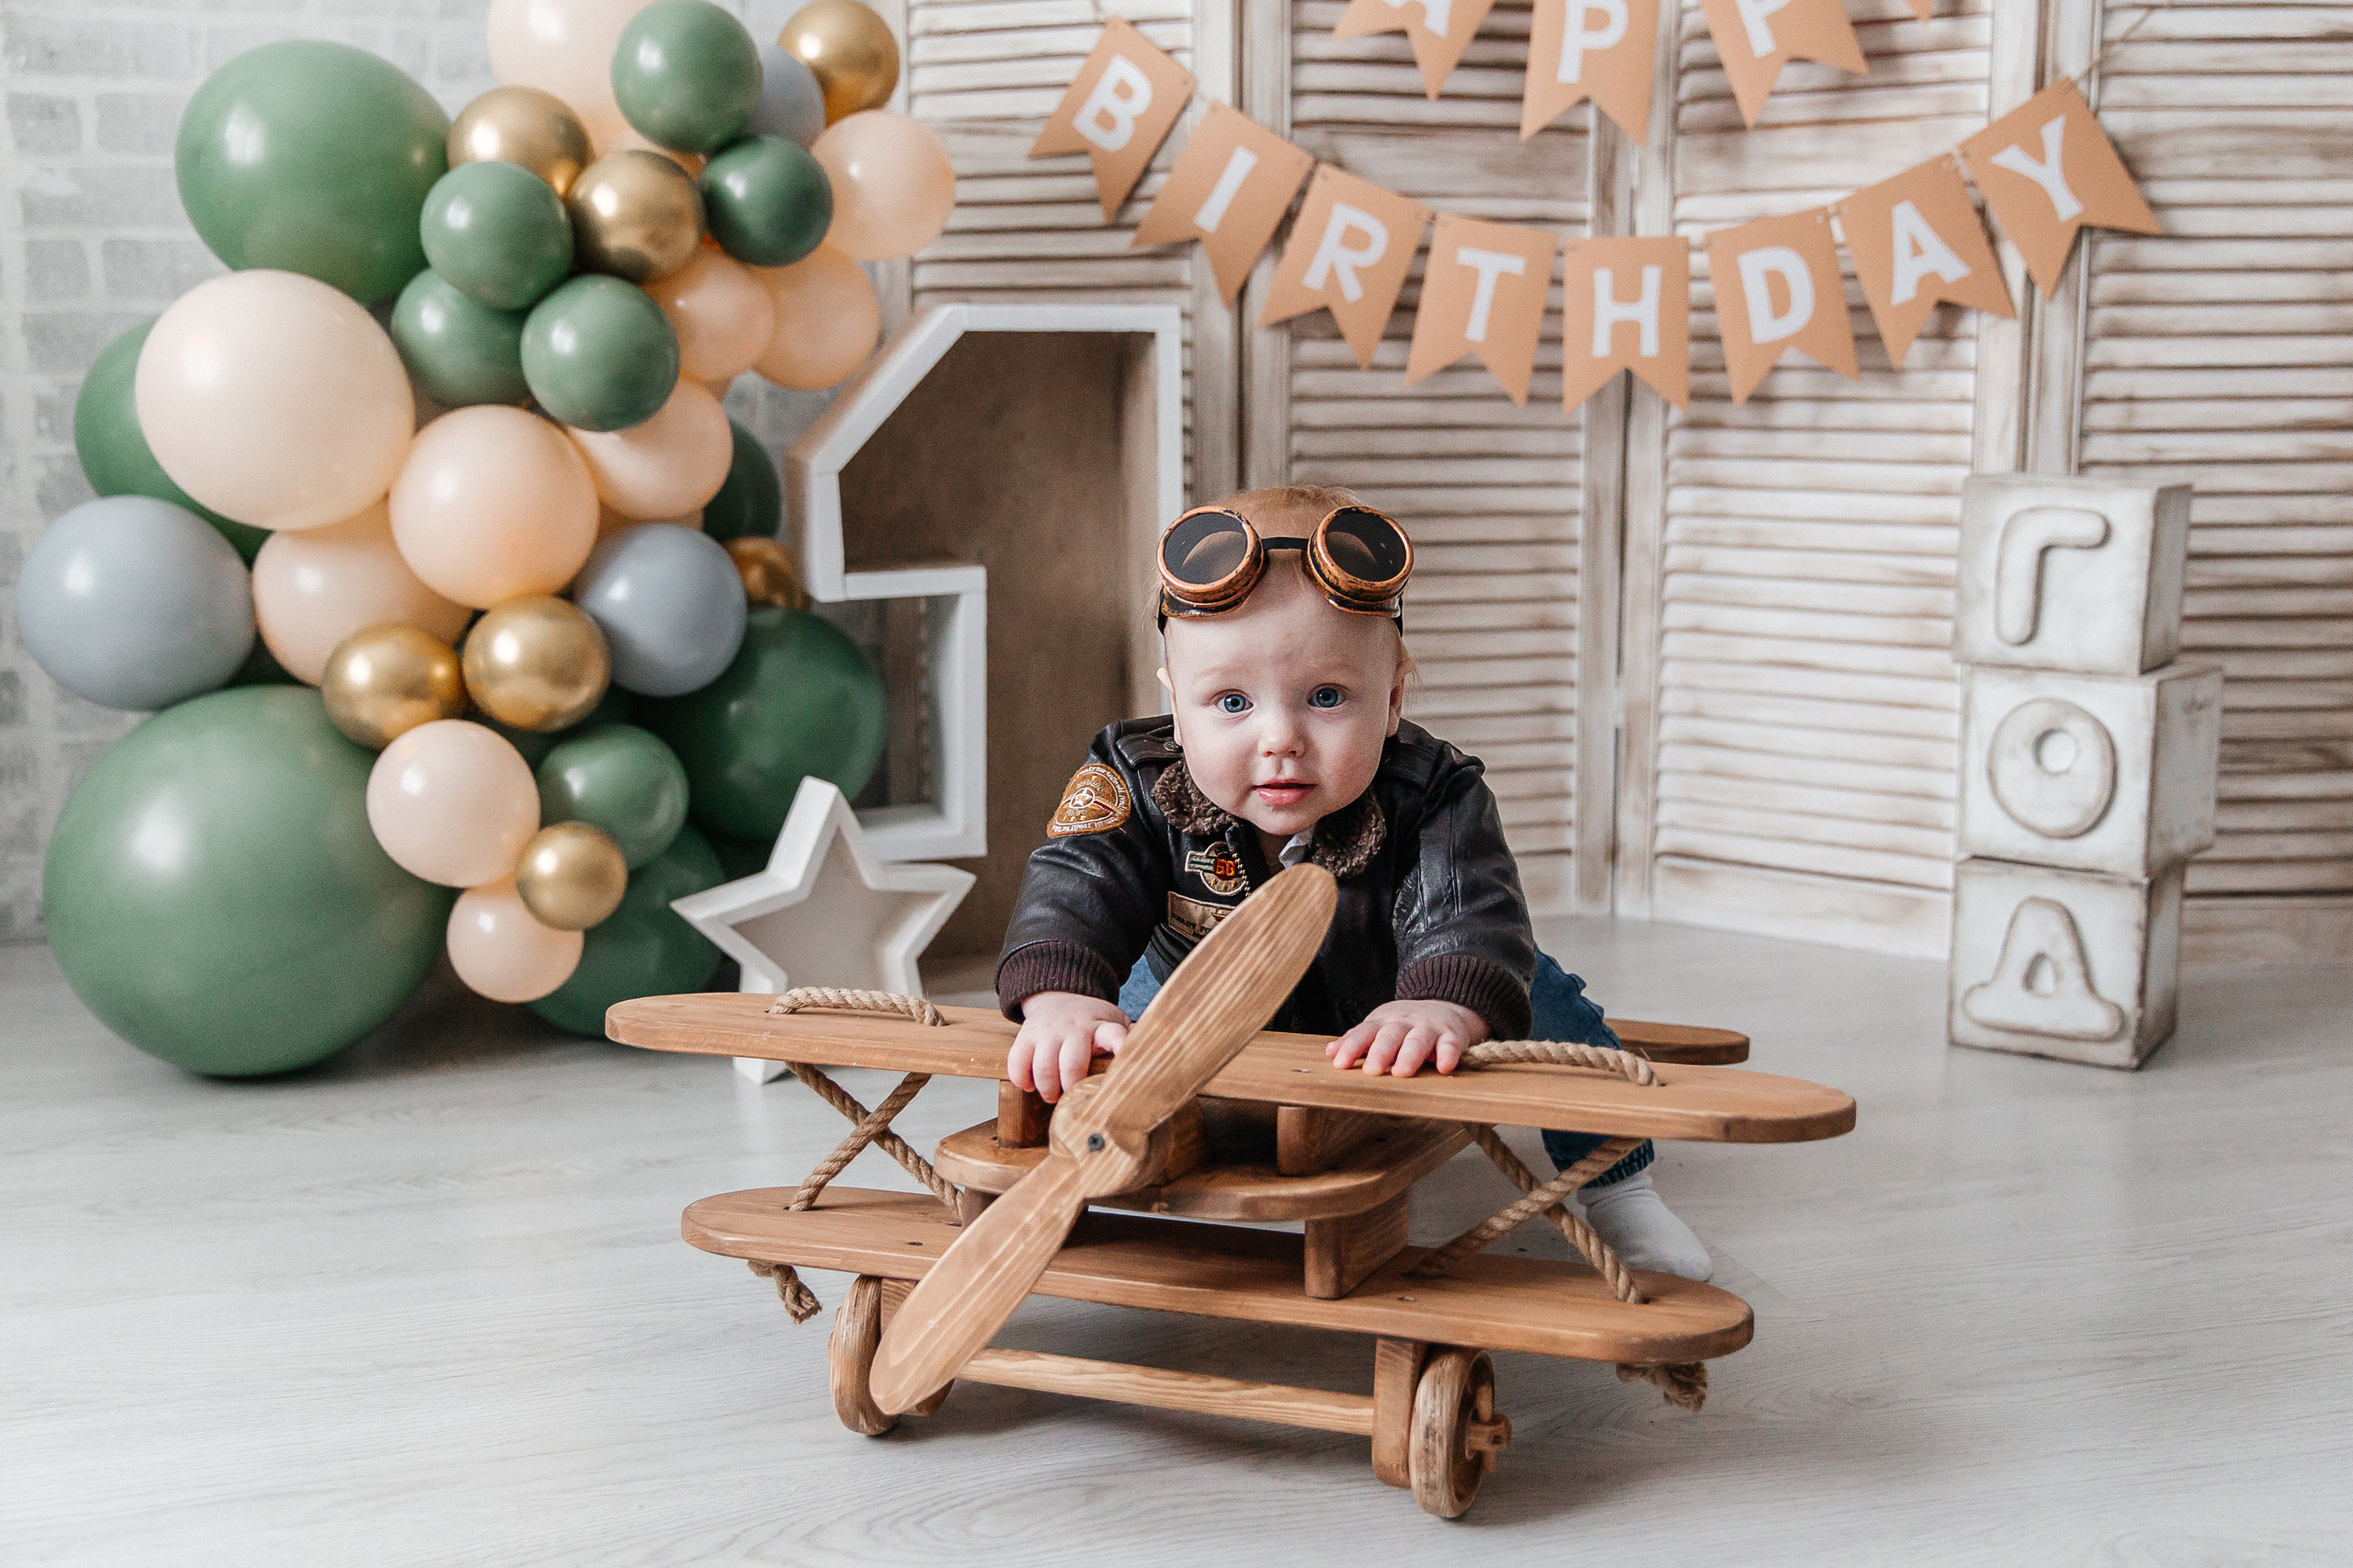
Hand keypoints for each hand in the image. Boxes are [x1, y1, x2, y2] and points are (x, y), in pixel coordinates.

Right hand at [1009, 991, 1129, 1103]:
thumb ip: (1130, 1040)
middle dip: (1071, 1088)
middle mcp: (1074, 1027)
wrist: (1057, 997)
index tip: (1125, 1066)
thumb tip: (1153, 1060)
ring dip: (1047, 1089)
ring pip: (1043, 1067)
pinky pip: (1017, 1061)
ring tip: (1052, 1096)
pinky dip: (1021, 1079)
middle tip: (1072, 1098)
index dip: (1121, 1049)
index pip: (1115, 1035)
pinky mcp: (1026, 1035)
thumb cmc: (1091, 1021)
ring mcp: (1048, 1031)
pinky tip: (1028, 1085)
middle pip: (1072, 1064)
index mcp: (1101, 1026)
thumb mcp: (1114, 1023)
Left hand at [1327, 999, 1487, 1076]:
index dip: (1351, 1047)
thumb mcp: (1378, 1028)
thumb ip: (1357, 1040)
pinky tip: (1444, 1067)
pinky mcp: (1450, 1036)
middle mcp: (1404, 1022)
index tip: (1340, 1064)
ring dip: (1409, 1055)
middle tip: (1371, 1072)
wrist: (1442, 1007)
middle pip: (1390, 1035)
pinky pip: (1449, 1044)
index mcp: (1383, 1022)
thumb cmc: (1403, 1025)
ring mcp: (1428, 1028)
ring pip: (1418, 1039)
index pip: (1364, 1033)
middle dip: (1380, 1052)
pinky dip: (1448, 1055)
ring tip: (1401, 1072)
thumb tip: (1330, 1052)